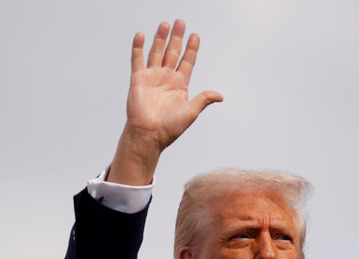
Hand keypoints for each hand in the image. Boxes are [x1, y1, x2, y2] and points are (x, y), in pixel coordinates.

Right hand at [108, 20, 222, 185]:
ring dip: (160, 38)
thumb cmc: (170, 128)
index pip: (187, 62)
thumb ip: (203, 100)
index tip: (195, 36)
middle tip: (180, 22)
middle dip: (177, 38)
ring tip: (165, 24)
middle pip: (173, 53)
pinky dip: (138, 47)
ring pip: (157, 52)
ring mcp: (152, 77)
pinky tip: (141, 35)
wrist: (149, 135)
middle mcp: (166, 78)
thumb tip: (220, 96)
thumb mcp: (191, 112)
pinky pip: (138, 60)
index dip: (191, 49)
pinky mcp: (138, 79)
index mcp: (180, 85)